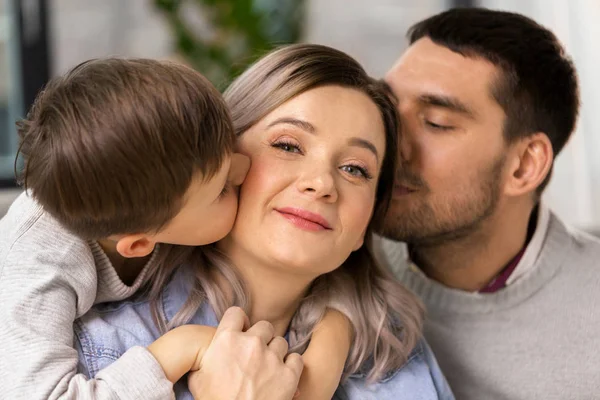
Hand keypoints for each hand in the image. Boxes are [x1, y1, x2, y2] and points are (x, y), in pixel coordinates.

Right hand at [188, 307, 303, 399]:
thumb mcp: (198, 378)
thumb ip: (207, 357)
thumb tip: (212, 350)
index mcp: (226, 340)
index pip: (236, 313)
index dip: (239, 322)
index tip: (240, 332)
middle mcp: (251, 343)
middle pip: (264, 326)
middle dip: (260, 338)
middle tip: (255, 354)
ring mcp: (272, 358)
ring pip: (280, 342)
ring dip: (275, 352)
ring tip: (268, 367)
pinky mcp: (288, 375)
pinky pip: (296, 359)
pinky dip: (291, 365)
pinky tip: (282, 374)